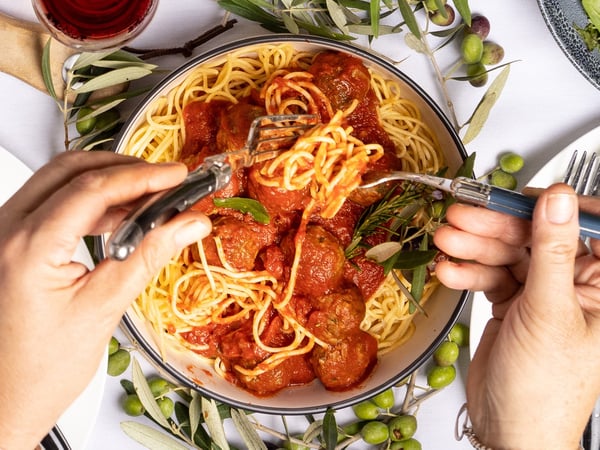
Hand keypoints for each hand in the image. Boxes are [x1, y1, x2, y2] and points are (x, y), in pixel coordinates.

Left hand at [0, 151, 210, 448]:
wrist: (3, 401)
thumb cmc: (39, 370)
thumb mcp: (103, 309)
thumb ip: (149, 257)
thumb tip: (188, 225)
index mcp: (26, 248)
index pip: (92, 190)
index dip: (142, 177)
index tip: (177, 175)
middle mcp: (6, 230)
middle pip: (72, 170)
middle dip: (125, 169)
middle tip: (167, 180)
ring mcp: (4, 233)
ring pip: (61, 181)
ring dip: (109, 183)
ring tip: (152, 198)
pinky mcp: (12, 242)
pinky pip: (54, 203)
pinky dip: (92, 202)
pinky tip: (122, 216)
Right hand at [434, 183, 599, 449]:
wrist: (510, 428)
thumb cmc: (547, 387)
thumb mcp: (550, 312)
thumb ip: (553, 252)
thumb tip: (559, 201)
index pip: (589, 227)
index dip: (556, 207)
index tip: (521, 198)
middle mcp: (575, 286)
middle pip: (536, 237)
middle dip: (497, 227)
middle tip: (464, 216)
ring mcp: (541, 293)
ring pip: (509, 254)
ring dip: (475, 247)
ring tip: (448, 241)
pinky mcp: (512, 302)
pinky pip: (491, 275)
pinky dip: (469, 272)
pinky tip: (451, 271)